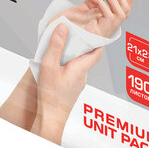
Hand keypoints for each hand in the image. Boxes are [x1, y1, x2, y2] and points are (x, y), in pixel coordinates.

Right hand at [31, 23, 102, 143]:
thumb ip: (56, 45)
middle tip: (78, 33)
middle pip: (88, 56)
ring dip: (75, 55)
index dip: (98, 38)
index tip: (99, 29)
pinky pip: (73, 72)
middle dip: (84, 44)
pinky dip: (69, 65)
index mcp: (81, 67)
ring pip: (79, 65)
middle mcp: (82, 75)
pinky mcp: (71, 89)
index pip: (97, 50)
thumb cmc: (51, 96)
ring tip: (65, 46)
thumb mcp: (49, 66)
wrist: (50, 120)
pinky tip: (58, 65)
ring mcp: (77, 84)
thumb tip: (63, 27)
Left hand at [49, 0, 134, 37]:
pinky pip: (106, 10)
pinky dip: (97, 0)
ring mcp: (109, 27)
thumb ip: (93, 2)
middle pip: (124, 3)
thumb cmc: (70, 27)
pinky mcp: (104, 29)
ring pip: (117, 4)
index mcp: (109, 19)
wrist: (60, 39)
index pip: (125, 5)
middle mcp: (112, 23)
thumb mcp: (84, 11)